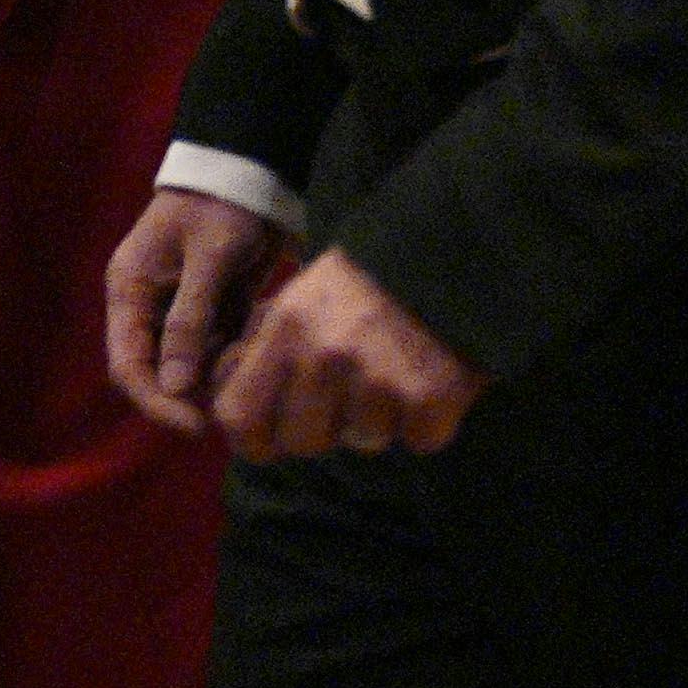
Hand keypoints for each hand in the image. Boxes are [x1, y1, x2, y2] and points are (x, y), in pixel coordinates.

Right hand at [108, 188, 302, 438]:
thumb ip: (189, 320)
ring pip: (188, 362)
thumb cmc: (222, 206)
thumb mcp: (208, 259)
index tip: (193, 425)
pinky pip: (217, 346)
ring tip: (250, 385)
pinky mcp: (212, 306)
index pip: (128, 364)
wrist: (249, 172)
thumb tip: (175, 386)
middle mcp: (147, 306)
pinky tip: (260, 361)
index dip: (155, 401)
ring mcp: (179, 308)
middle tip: (229, 416)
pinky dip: (234, 357)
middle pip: (155, 370)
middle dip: (185, 396)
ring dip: (213, 379)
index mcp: (130, 293)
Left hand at [208, 248, 486, 460]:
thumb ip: (262, 345)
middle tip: (350, 397)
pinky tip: (434, 379)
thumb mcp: (300, 295)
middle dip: (326, 429)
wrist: (460, 244)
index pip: (239, 418)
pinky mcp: (430, 395)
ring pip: (365, 442)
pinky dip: (429, 420)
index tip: (274, 438)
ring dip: (383, 419)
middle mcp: (326, 356)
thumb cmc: (371, 277)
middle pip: (304, 442)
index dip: (255, 439)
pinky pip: (420, 439)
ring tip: (399, 372)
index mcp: (286, 329)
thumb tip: (226, 390)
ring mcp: (380, 378)